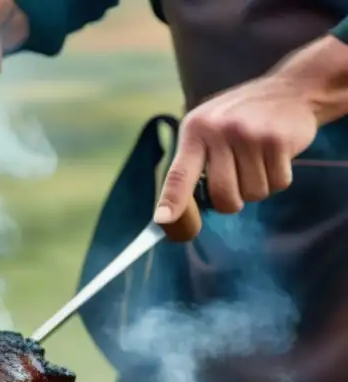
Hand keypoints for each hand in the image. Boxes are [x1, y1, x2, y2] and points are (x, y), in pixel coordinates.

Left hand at [154, 45, 344, 224]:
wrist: (292, 89)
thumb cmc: (240, 117)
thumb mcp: (207, 128)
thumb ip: (192, 162)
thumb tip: (176, 212)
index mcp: (195, 130)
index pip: (179, 173)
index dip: (171, 200)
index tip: (163, 220)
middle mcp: (219, 131)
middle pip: (222, 195)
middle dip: (231, 202)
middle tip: (238, 182)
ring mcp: (250, 135)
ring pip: (253, 193)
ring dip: (258, 186)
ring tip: (259, 160)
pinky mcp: (278, 141)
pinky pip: (278, 183)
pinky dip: (279, 178)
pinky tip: (276, 156)